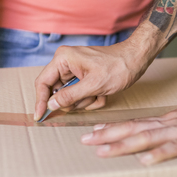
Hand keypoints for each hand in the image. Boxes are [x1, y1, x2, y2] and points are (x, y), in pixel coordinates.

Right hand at [34, 37, 151, 120]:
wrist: (136, 60)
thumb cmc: (118, 67)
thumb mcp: (93, 85)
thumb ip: (69, 96)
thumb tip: (51, 105)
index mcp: (63, 59)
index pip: (43, 83)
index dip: (41, 101)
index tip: (39, 117)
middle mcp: (66, 63)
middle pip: (57, 91)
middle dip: (74, 101)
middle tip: (89, 99)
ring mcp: (75, 70)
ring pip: (70, 96)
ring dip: (85, 100)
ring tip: (99, 94)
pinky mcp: (83, 76)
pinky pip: (80, 95)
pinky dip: (92, 98)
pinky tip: (103, 93)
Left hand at [81, 90, 176, 164]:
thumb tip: (166, 125)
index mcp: (174, 118)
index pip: (139, 123)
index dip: (116, 127)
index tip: (95, 131)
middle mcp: (175, 122)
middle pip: (136, 128)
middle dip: (109, 134)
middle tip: (85, 139)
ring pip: (149, 137)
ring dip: (124, 143)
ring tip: (102, 150)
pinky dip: (160, 154)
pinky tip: (145, 160)